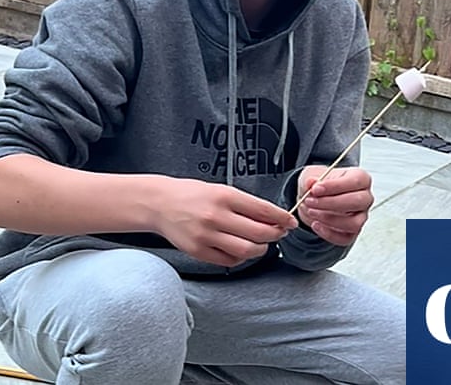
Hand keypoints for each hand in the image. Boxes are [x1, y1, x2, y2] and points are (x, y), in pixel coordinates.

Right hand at [152, 178, 297, 266]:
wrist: (159, 203)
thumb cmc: (192, 194)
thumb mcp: (220, 190)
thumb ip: (245, 204)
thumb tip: (273, 218)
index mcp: (224, 196)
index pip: (263, 210)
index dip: (282, 218)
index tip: (291, 222)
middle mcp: (215, 216)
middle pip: (259, 233)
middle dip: (275, 235)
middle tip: (279, 233)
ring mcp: (206, 235)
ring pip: (247, 250)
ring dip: (261, 249)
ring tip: (261, 243)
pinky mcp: (198, 251)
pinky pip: (229, 260)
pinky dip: (241, 257)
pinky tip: (240, 249)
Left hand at [296, 166, 372, 245]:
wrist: (315, 199)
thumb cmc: (320, 185)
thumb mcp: (312, 175)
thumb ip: (311, 180)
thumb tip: (310, 182)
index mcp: (361, 179)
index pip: (356, 181)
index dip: (335, 186)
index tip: (315, 189)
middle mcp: (365, 198)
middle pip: (358, 202)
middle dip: (330, 203)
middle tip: (310, 201)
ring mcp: (361, 216)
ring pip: (355, 223)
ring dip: (329, 219)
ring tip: (311, 212)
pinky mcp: (353, 232)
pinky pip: (346, 238)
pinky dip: (329, 234)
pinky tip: (315, 225)